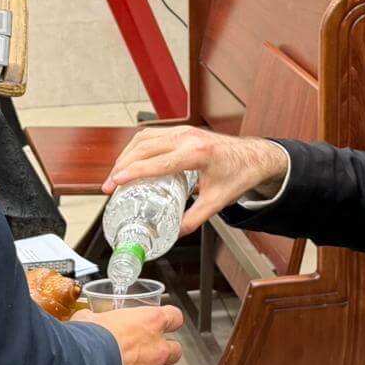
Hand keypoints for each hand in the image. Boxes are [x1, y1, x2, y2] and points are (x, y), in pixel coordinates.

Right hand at [73, 304, 184, 364]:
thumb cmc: (90, 338)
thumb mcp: (90, 318)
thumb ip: (95, 319)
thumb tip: (87, 321)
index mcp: (149, 322)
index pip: (174, 317)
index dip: (170, 319)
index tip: (165, 320)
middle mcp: (156, 349)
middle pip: (175, 350)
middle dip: (164, 351)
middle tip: (150, 350)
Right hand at [103, 126, 289, 234]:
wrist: (254, 156)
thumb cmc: (239, 174)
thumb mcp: (217, 202)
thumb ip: (194, 218)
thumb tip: (174, 233)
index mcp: (196, 154)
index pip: (157, 162)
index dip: (133, 172)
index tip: (115, 182)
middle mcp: (187, 138)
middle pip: (144, 148)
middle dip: (122, 166)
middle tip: (109, 185)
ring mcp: (184, 131)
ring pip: (145, 138)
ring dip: (126, 155)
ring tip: (116, 175)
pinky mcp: (182, 130)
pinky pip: (152, 134)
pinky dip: (137, 147)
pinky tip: (130, 160)